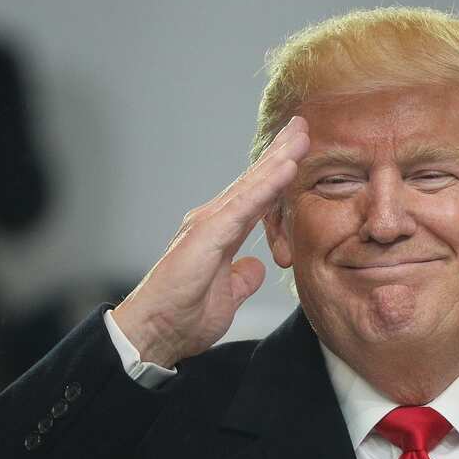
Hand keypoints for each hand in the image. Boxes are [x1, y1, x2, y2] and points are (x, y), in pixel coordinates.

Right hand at [111, 116, 309, 367]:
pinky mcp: (206, 235)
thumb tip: (255, 267)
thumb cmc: (182, 317)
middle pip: (254, 181)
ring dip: (278, 159)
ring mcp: (208, 224)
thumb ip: (241, 279)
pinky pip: (244, 206)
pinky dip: (266, 185)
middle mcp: (212, 221)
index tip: (299, 152)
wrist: (154, 333)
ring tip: (301, 135)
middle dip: (280, 152)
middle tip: (303, 125)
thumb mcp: (226, 296)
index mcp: (219, 234)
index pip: (256, 198)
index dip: (278, 174)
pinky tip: (286, 168)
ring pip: (250, 185)